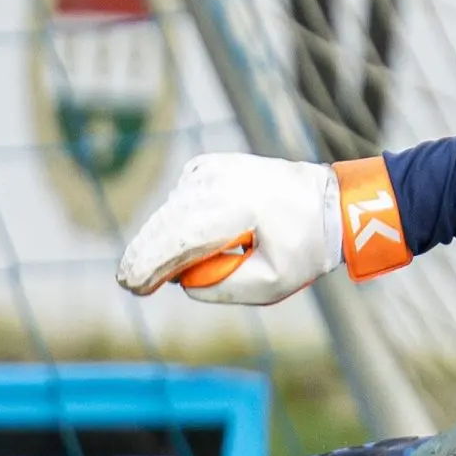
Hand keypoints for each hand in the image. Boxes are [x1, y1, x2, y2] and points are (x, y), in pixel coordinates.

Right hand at [117, 153, 408, 304]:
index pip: (183, 237)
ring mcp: (211, 169)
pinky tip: (174, 249)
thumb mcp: (273, 283)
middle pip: (168, 223)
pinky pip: (178, 203)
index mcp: (239, 205)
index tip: (132, 285)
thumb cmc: (304, 247)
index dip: (153, 263)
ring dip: (156, 243)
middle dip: (144, 255)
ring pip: (169, 212)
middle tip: (128, 284)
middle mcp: (220, 180)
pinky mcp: (207, 169)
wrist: (328, 202)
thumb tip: (183, 282)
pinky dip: (172, 225)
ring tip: (142, 275)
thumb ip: (225, 287)